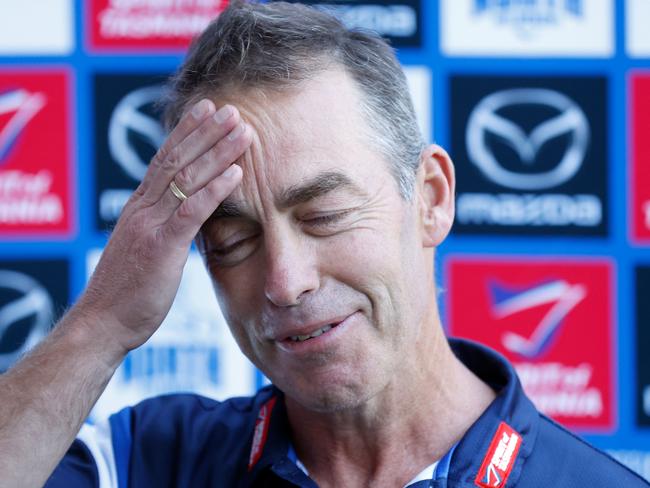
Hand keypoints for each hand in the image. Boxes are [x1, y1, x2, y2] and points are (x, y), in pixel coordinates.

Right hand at [78, 99, 251, 353]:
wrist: (102, 323)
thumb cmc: (127, 292)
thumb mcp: (145, 250)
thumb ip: (162, 228)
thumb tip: (184, 219)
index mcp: (139, 208)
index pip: (164, 159)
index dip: (187, 132)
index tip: (207, 110)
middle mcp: (143, 208)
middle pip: (177, 160)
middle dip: (206, 132)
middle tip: (231, 109)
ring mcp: (150, 225)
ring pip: (187, 178)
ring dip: (218, 152)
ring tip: (243, 130)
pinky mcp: (161, 246)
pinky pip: (191, 211)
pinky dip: (215, 190)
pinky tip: (237, 173)